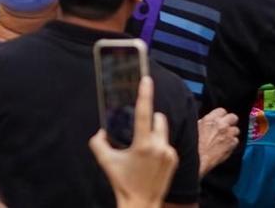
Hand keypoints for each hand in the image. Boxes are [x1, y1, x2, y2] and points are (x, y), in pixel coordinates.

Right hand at [90, 78, 179, 207]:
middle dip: (148, 119)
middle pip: (157, 119)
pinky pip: (167, 143)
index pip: (144, 113)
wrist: (141, 204)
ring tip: (143, 149)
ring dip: (154, 132)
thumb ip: (99, 144)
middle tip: (137, 132)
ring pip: (162, 130)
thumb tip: (99, 132)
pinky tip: (150, 160)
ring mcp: (169, 152)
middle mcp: (159, 146)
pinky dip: (159, 145)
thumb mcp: (107, 163)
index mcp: (143, 145)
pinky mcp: (175, 158)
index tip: (146, 79)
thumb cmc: (122, 183)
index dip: (145, 94)